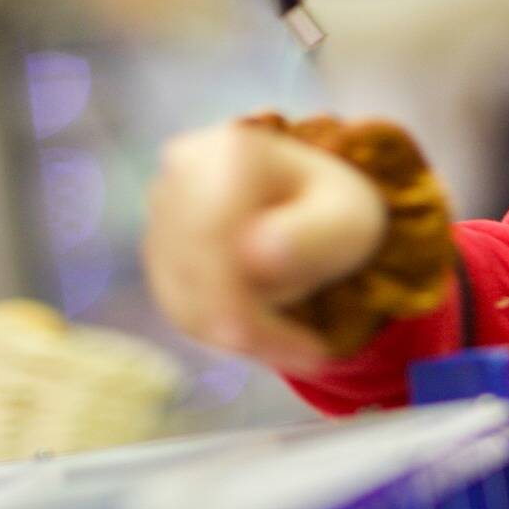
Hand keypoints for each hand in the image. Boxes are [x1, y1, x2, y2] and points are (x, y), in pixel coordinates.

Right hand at [143, 119, 386, 373]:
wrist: (311, 206)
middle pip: (195, 272)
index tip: (311, 350)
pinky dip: (224, 332)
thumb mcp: (349, 222)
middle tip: (311, 356)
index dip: (247, 306)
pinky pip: (180, 307)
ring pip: (184, 299)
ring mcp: (164, 209)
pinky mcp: (160, 246)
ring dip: (241, 336)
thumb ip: (310, 237)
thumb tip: (255, 255)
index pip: (214, 239)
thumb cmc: (335, 211)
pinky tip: (267, 332)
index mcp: (230, 152)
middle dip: (250, 328)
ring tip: (297, 343)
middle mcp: (183, 171)